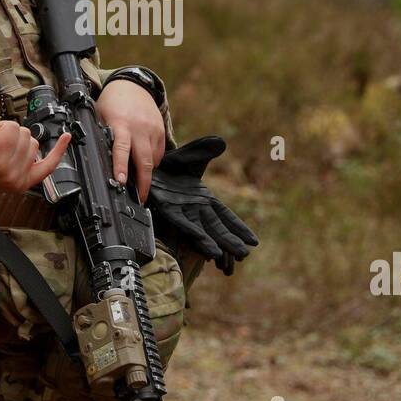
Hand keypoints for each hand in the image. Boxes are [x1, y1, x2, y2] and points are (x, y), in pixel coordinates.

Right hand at [0, 116, 70, 195]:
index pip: (11, 128)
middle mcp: (13, 173)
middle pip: (24, 134)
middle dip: (7, 134)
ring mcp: (21, 180)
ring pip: (33, 144)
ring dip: (18, 143)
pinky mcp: (25, 183)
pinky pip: (48, 166)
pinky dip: (58, 152)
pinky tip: (66, 137)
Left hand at [95, 79, 166, 199]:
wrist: (132, 85)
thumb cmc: (112, 103)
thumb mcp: (100, 116)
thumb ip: (100, 135)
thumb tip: (94, 159)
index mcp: (120, 124)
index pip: (121, 148)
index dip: (121, 166)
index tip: (121, 181)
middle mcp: (139, 128)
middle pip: (144, 160)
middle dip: (143, 182)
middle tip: (140, 199)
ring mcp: (152, 130)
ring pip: (153, 159)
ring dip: (147, 174)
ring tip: (140, 184)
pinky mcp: (161, 131)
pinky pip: (159, 153)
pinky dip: (153, 162)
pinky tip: (144, 164)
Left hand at [147, 136, 258, 274]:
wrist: (146, 166)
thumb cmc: (169, 166)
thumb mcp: (191, 156)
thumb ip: (206, 151)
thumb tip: (221, 143)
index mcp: (205, 200)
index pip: (226, 216)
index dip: (239, 228)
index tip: (253, 240)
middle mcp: (196, 209)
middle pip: (218, 228)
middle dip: (231, 242)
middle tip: (245, 255)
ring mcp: (183, 212)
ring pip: (204, 231)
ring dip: (216, 244)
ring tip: (229, 258)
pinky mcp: (169, 211)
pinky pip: (185, 225)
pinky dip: (197, 236)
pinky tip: (207, 248)